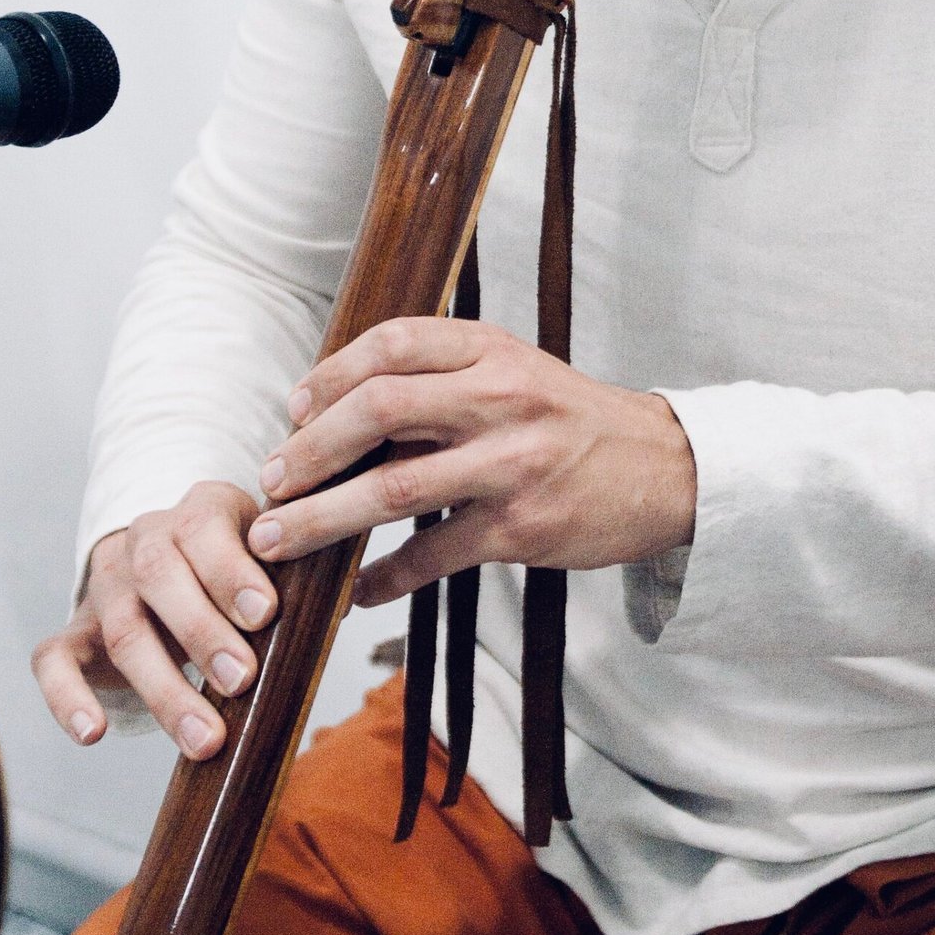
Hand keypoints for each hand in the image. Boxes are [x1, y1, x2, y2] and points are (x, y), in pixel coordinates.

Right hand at [31, 481, 277, 759]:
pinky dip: (67, 698)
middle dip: (202, 630)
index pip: (205, 529)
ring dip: (163, 687)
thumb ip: (299, 575)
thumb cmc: (237, 572)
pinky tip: (92, 734)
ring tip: (205, 738)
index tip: (266, 613)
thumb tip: (341, 603)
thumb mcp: (270, 559)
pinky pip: (53, 660)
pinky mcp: (74, 632)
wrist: (164, 566)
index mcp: (198, 513)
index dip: (231, 570)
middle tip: (243, 679)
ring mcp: (105, 587)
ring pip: (121, 629)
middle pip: (159, 575)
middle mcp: (144, 541)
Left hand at [247, 318, 696, 605]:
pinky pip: (432, 555)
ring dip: (321, 517)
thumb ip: (440, 378)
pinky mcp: (521, 528)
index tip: (294, 409)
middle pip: (378, 410)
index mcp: (491, 350)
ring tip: (278, 539)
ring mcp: (510, 464)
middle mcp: (499, 398)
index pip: (392, 343)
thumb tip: (337, 408)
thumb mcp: (514, 372)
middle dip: (310, 449)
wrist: (664, 470)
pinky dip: (384, 577)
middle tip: (269, 481)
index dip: (330, 375)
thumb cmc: (570, 421)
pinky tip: (354, 590)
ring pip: (392, 488)